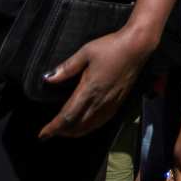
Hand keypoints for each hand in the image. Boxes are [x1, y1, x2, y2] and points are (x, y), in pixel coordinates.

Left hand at [37, 28, 152, 139]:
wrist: (137, 46)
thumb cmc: (111, 46)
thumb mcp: (86, 52)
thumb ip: (67, 68)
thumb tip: (48, 78)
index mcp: (89, 89)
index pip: (67, 116)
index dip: (54, 128)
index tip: (43, 134)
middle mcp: (100, 100)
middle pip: (78, 125)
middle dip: (62, 132)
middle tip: (50, 133)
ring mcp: (111, 102)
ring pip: (90, 126)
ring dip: (76, 132)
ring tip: (65, 132)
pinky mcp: (119, 101)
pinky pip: (102, 121)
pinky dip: (90, 127)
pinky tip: (87, 124)